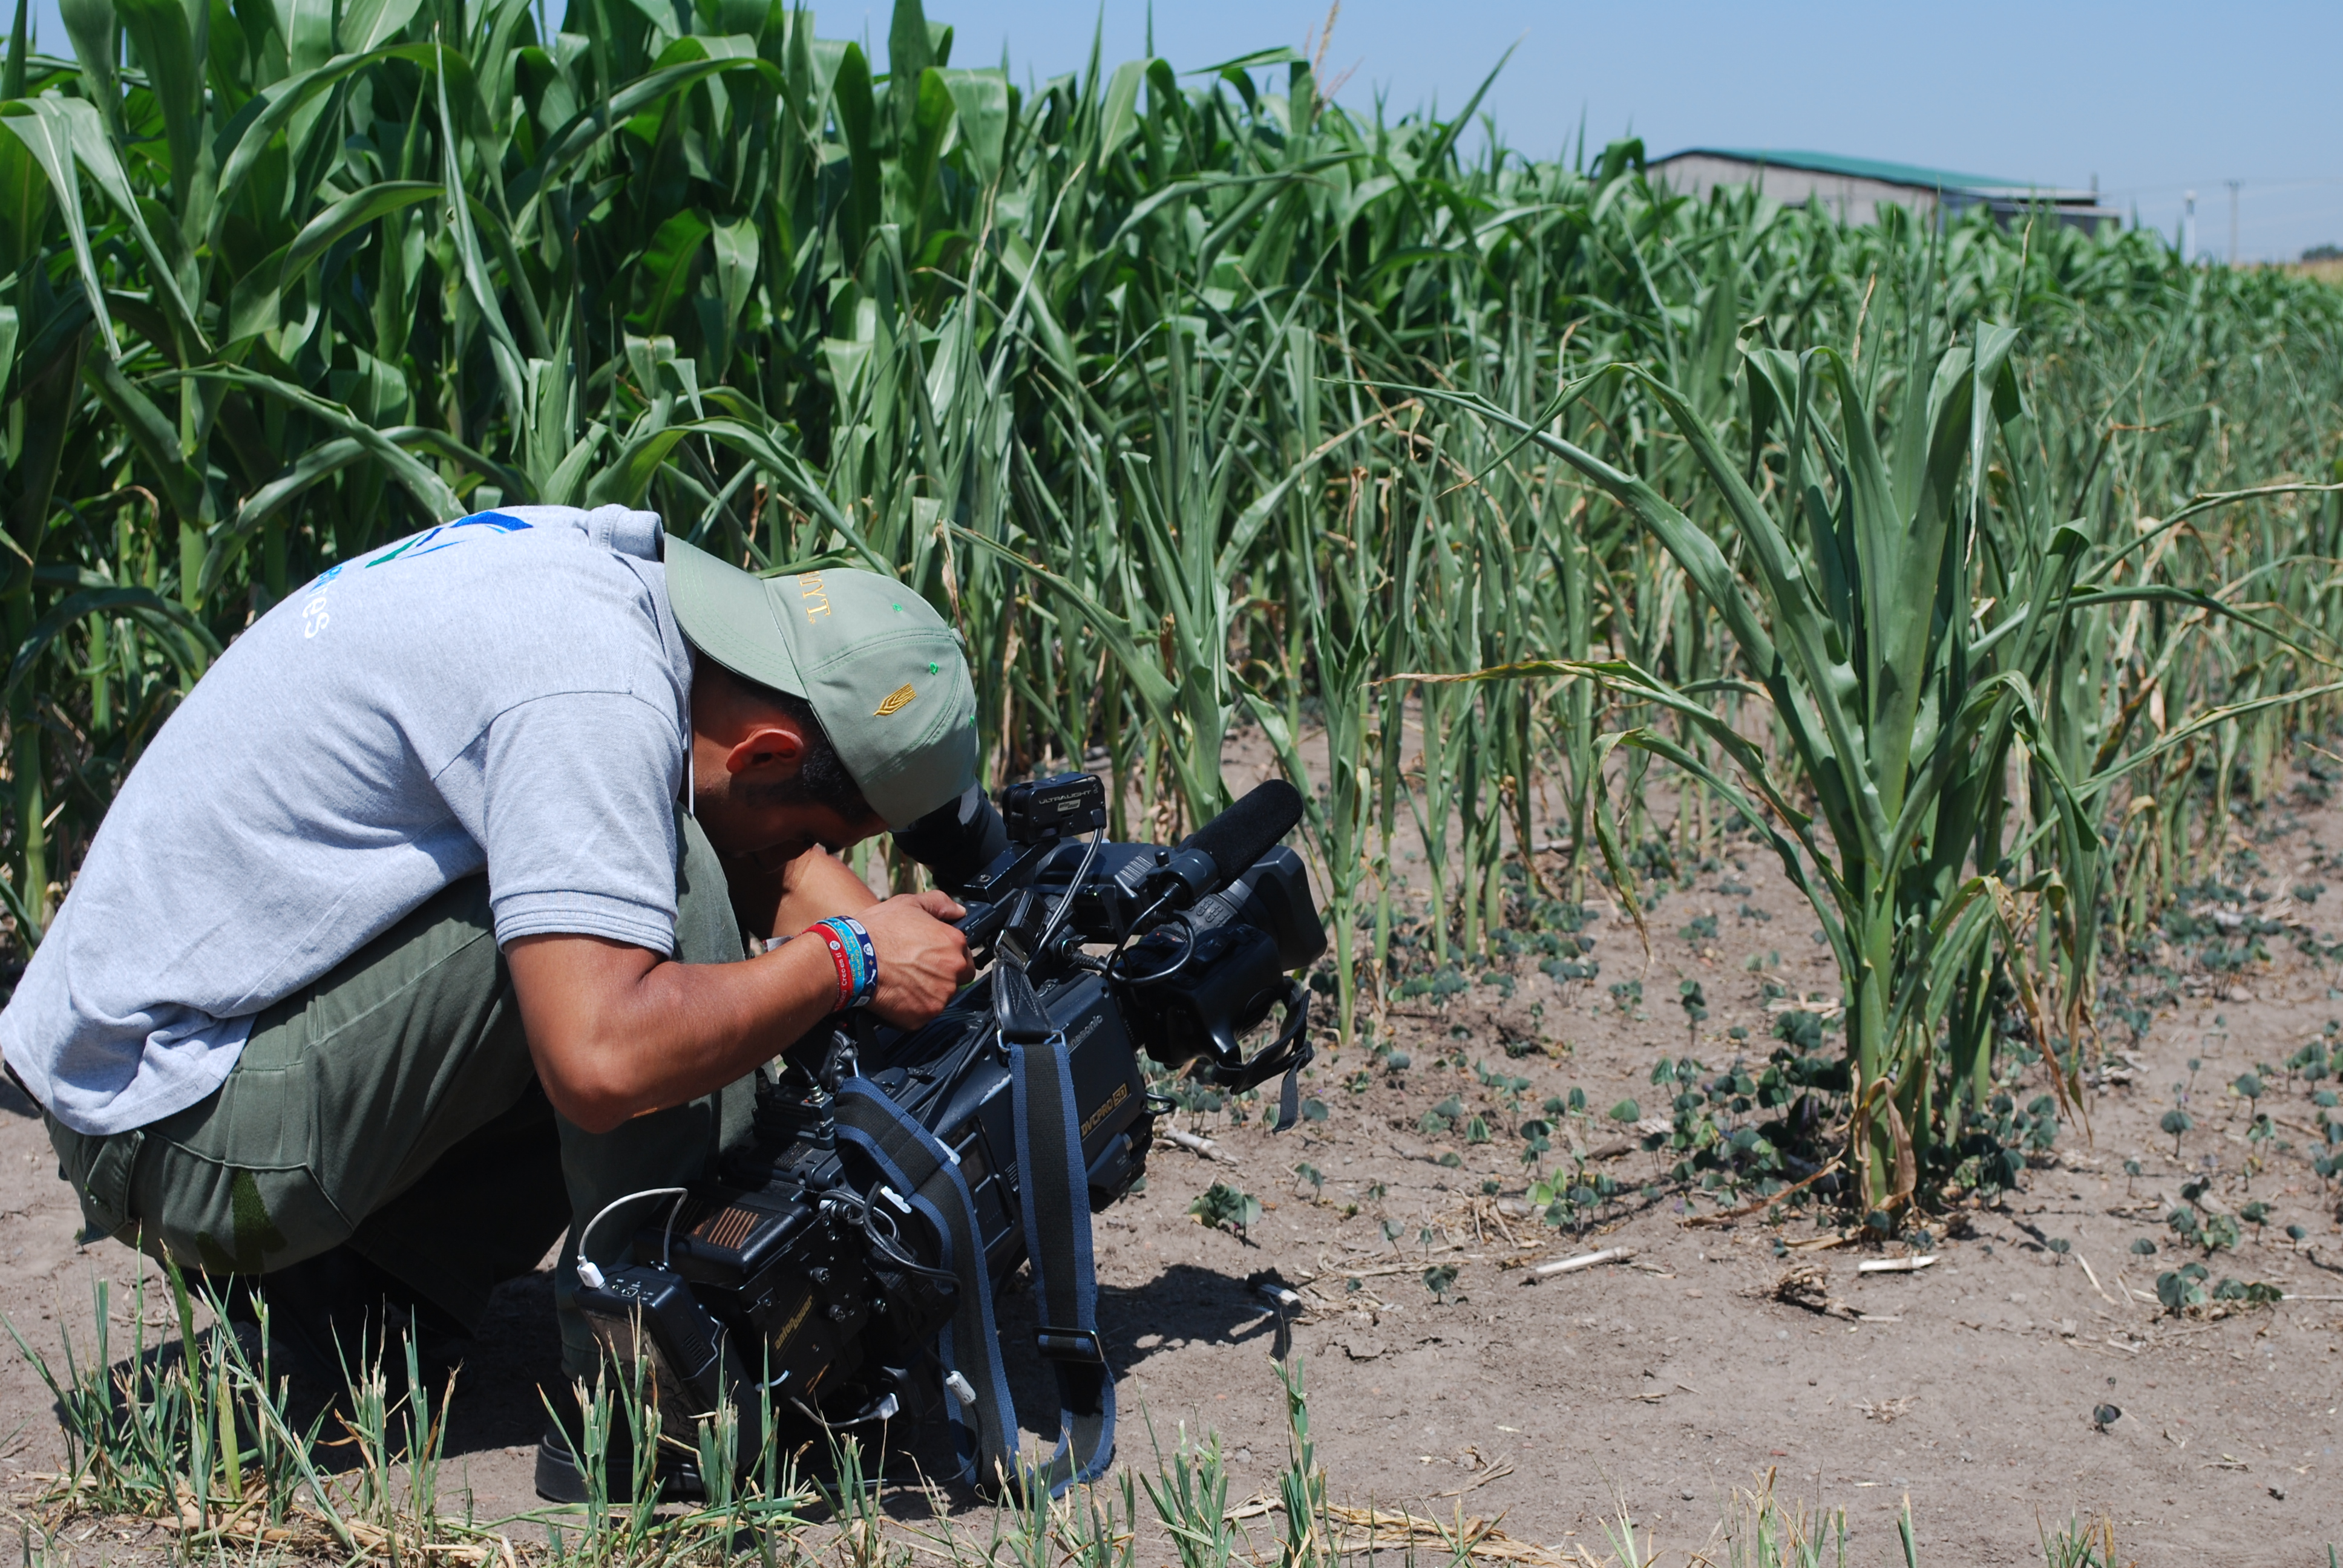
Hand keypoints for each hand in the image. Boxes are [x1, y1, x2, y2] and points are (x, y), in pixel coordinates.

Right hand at [859, 890, 973, 1027]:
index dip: (947, 954)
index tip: (930, 955)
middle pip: (957, 978)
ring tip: (903, 979)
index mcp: (954, 944)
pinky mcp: (922, 1017)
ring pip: (940, 996)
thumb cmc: (877, 931)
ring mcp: (939, 997)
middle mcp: (952, 972)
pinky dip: (912, 1007)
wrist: (850, 958)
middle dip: (941, 974)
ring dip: (927, 991)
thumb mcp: (910, 904)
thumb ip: (940, 904)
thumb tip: (958, 911)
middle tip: (914, 967)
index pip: (965, 954)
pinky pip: (923, 1014)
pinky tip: (897, 993)